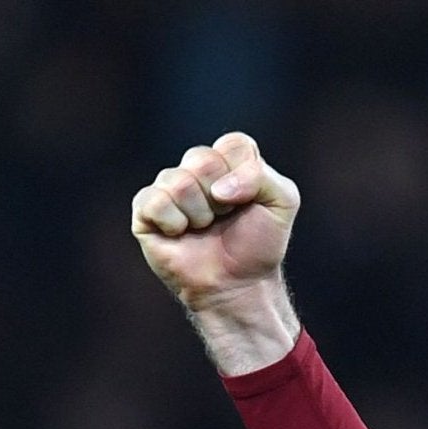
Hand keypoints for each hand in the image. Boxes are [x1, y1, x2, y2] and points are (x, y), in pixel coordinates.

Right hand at [131, 132, 302, 372]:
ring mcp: (168, 188)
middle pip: (202, 159)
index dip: (244, 174)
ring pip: (179, 181)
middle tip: (226, 217)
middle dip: (223, 197)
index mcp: (228, 162)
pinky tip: (180, 234)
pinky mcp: (145, 210)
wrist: (239, 285)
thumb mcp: (283, 203)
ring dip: (201, 214)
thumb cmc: (259, 244)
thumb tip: (217, 188)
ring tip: (204, 228)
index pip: (233, 143)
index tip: (250, 201)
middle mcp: (195, 170)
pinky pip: (155, 201)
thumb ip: (262, 177)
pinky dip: (175, 222)